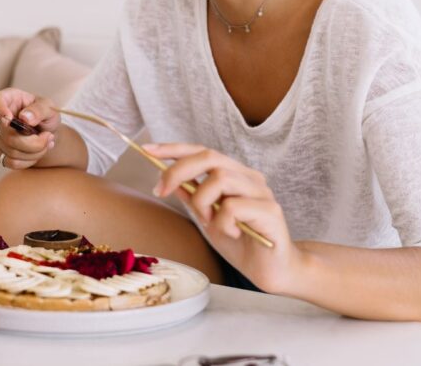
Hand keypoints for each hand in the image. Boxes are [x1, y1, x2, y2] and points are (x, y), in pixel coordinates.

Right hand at [0, 88, 59, 169]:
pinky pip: (11, 162)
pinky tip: (38, 152)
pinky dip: (29, 160)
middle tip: (49, 137)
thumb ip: (39, 110)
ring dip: (35, 152)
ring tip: (46, 143)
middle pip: (8, 135)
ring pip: (11, 152)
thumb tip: (25, 117)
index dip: (0, 111)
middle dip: (34, 142)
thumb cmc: (44, 115)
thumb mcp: (48, 107)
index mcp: (7, 99)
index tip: (10, 119)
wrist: (45, 131)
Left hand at [144, 143, 301, 293]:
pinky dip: (222, 223)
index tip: (147, 149)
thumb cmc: (243, 245)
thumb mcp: (208, 221)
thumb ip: (193, 200)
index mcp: (235, 175)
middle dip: (178, 170)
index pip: (203, 152)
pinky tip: (232, 234)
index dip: (174, 148)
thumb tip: (169, 181)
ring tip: (210, 223)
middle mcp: (249, 177)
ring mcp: (261, 192)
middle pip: (209, 156)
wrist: (273, 272)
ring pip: (219, 179)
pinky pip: (233, 207)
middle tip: (161, 191)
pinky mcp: (270, 210)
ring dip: (203, 202)